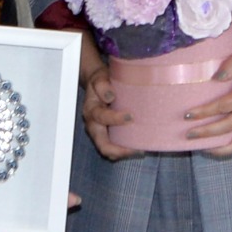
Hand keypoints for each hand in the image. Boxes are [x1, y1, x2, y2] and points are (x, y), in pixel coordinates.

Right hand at [78, 37, 140, 161]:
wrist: (98, 85)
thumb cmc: (101, 82)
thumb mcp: (99, 78)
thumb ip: (102, 85)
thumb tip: (110, 96)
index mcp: (91, 111)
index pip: (101, 118)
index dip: (115, 119)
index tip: (131, 117)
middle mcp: (94, 125)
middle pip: (103, 145)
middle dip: (120, 150)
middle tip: (137, 148)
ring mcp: (100, 132)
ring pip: (109, 150)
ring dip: (124, 153)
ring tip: (140, 150)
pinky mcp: (108, 134)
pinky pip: (114, 148)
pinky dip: (125, 150)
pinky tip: (138, 147)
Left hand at [182, 47, 231, 156]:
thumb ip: (231, 65)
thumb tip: (216, 77)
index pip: (224, 106)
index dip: (205, 112)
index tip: (188, 115)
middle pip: (228, 126)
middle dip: (207, 132)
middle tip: (189, 134)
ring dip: (220, 148)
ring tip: (201, 147)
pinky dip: (230, 150)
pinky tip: (214, 148)